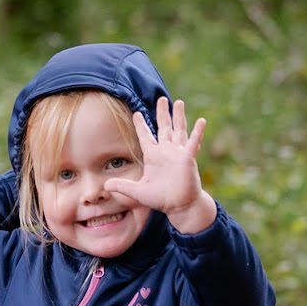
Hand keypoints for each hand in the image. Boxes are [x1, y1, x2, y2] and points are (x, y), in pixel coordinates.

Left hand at [102, 97, 216, 233]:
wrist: (179, 206)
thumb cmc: (161, 198)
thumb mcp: (137, 192)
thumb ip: (122, 186)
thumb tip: (105, 186)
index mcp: (153, 156)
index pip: (145, 136)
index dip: (141, 125)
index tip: (137, 113)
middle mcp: (166, 152)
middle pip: (164, 128)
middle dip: (162, 113)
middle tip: (161, 99)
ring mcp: (178, 154)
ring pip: (178, 130)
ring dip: (178, 116)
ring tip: (178, 102)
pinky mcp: (188, 159)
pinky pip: (193, 143)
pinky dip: (197, 132)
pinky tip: (201, 121)